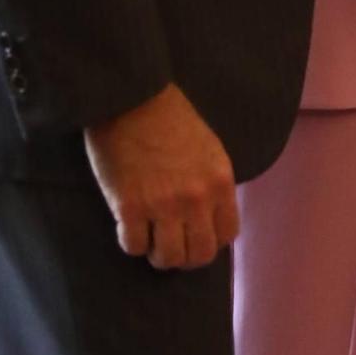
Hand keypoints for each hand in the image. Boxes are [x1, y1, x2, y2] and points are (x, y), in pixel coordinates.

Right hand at [84, 84, 236, 269]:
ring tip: (150, 238)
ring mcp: (163, 204)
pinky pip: (133, 247)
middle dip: (184, 256)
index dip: (210, 240)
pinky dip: (131, 241)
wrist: (133, 95)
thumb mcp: (208, 147)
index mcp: (219, 180)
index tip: (195, 235)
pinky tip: (128, 224)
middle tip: (171, 244)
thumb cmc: (170, 117)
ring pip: (167, 259)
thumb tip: (208, 217)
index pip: (227, 234)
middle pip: (198, 256)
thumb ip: (212, 183)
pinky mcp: (129, 206)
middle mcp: (196, 198)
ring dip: (157, 253)